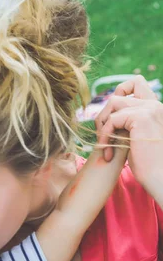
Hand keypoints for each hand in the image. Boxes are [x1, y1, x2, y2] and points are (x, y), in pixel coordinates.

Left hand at [95, 76, 162, 203]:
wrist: (160, 177)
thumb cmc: (150, 165)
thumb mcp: (138, 138)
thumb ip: (128, 124)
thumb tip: (108, 117)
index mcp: (156, 107)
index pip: (136, 83)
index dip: (119, 93)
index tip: (110, 120)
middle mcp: (154, 104)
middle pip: (119, 93)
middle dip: (105, 114)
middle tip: (102, 137)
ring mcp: (149, 109)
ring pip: (113, 103)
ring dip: (103, 124)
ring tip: (104, 145)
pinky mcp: (140, 117)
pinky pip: (112, 120)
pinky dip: (104, 136)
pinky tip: (108, 152)